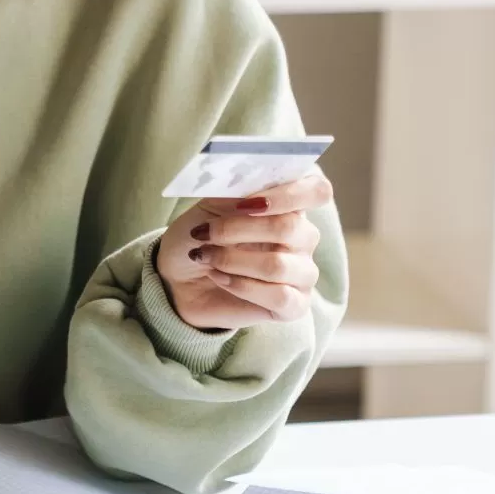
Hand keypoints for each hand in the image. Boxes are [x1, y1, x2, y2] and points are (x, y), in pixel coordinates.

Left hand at [155, 171, 331, 329]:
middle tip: (205, 233)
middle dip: (239, 229)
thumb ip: (233, 193)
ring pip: (278, 266)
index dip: (289, 194)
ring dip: (231, 260)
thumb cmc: (199, 237)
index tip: (250, 202)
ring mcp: (302, 273)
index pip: (317, 191)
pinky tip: (220, 279)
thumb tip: (249, 187)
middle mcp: (303, 238)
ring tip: (206, 257)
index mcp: (289, 205)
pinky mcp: (294, 306)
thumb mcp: (207, 207)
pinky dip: (241, 286)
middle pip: (291, 227)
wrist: (177, 279)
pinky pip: (279, 296)